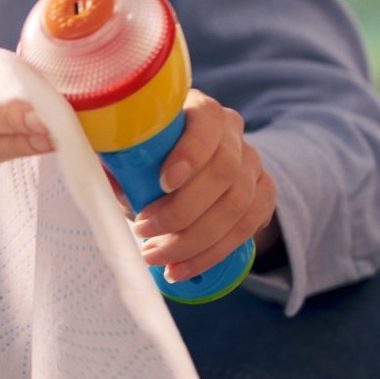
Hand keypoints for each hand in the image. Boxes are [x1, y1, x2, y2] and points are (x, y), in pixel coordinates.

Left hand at [132, 90, 278, 281]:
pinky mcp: (264, 193)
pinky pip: (248, 226)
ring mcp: (252, 163)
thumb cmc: (150, 160)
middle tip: (143, 232)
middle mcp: (232, 132)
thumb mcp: (131, 156)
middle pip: (223, 170)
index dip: (190, 153)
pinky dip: (212, 253)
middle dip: (182, 210)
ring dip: (193, 240)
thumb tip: (115, 186)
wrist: (187, 175)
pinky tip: (183, 267)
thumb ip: (121, 166)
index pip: (206, 122)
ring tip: (156, 257)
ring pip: (237, 205)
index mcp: (199, 111)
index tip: (164, 183)